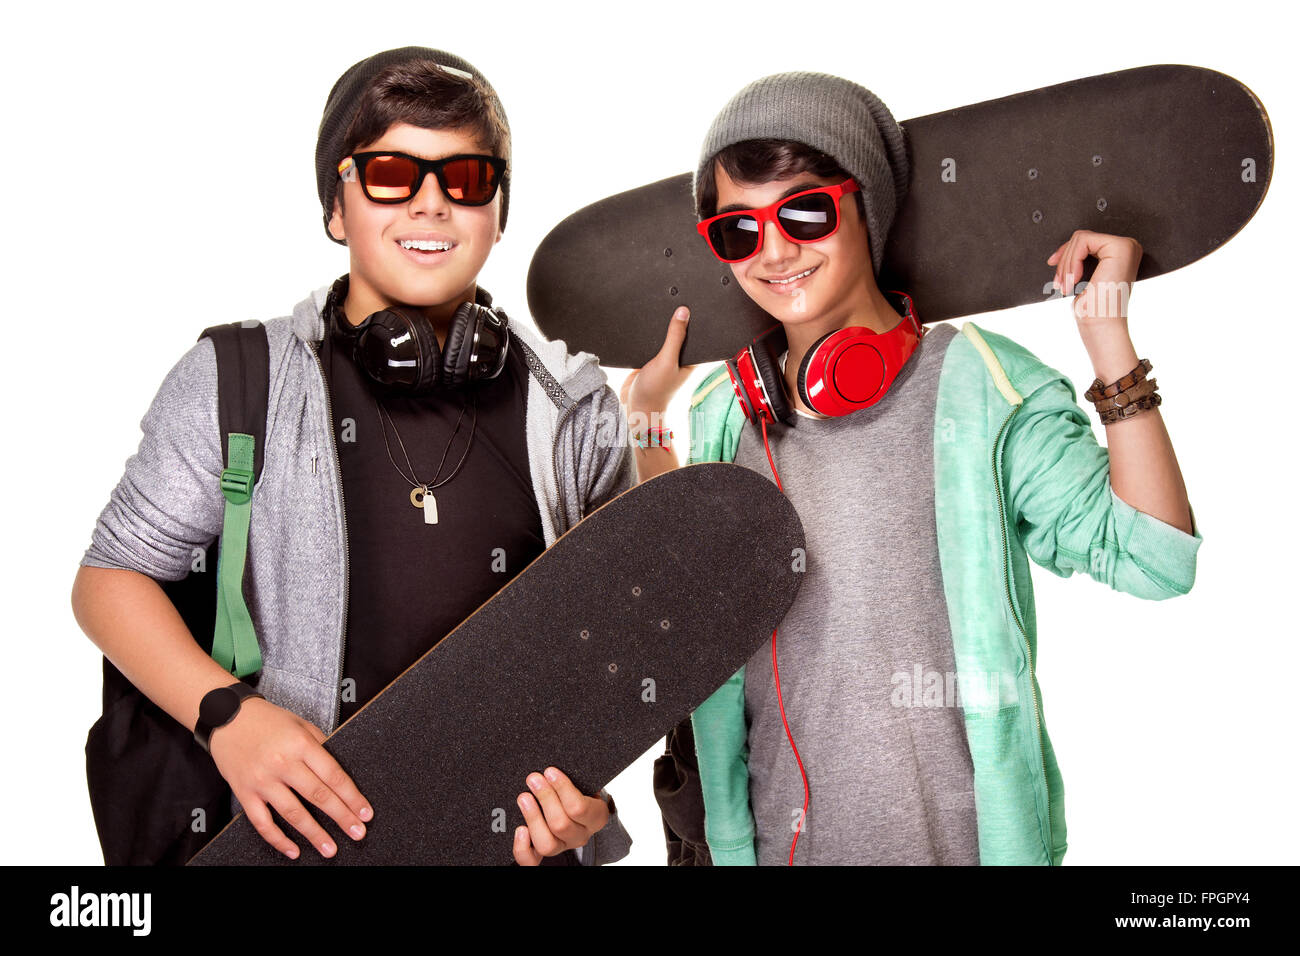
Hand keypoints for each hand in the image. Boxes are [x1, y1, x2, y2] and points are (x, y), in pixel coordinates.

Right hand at [208, 697, 372, 859]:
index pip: (333, 775)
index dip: (352, 797)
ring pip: (293, 814)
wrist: (226, 717)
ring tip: (331, 849)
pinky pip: (263, 823)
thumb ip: (320, 745)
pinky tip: (293, 850)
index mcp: (301, 744)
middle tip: (358, 833)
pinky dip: (278, 840)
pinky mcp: (245, 793)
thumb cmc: (267, 720)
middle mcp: (283, 763)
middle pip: (318, 796)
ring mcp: (262, 780)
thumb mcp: (300, 724)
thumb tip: (340, 770)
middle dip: (342, 817)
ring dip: (315, 834)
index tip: (365, 812)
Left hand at [513, 767, 609, 865]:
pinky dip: (522, 848)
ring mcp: (562, 847)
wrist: (579, 806)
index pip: (579, 808)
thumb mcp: (585, 783)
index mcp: (595, 817)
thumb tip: (552, 769)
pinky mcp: (544, 853)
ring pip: (547, 844)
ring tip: (524, 798)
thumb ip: (575, 778)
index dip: (562, 788)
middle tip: (534, 779)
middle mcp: (580, 836)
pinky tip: (519, 829)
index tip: (550, 771)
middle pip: (561, 825)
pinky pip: (531, 861)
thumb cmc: (580, 791)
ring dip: (533, 818)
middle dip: (545, 798)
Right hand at [620, 307, 696, 417]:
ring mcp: (664, 357)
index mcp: (691, 359)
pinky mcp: (649, 358)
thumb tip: (684, 312)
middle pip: (680, 332)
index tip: (693, 301)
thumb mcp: (667, 361)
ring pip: (664, 336)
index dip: (695, 319)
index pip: (697, 334)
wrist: (635, 406)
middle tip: (674, 299)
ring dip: (660, 327)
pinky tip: (644, 324)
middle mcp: (679, 357)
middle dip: (676, 320)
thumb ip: (675, 337)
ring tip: (659, 307)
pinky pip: (650, 342)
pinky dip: (648, 335)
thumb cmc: (656, 392)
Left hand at [1047, 229, 1142, 327]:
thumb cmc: (1093, 308)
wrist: (1101, 325)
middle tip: (1059, 284)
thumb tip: (1059, 251)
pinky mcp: (1120, 247)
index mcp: (1122, 253)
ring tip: (1065, 285)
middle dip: (1064, 261)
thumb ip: (1080, 259)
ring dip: (1065, 264)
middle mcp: (1128, 246)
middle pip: (1081, 238)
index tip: (1053, 267)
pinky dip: (1071, 261)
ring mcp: (1127, 246)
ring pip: (1080, 238)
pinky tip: (1074, 280)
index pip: (1086, 240)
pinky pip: (1083, 241)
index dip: (1066, 253)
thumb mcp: (1084, 276)